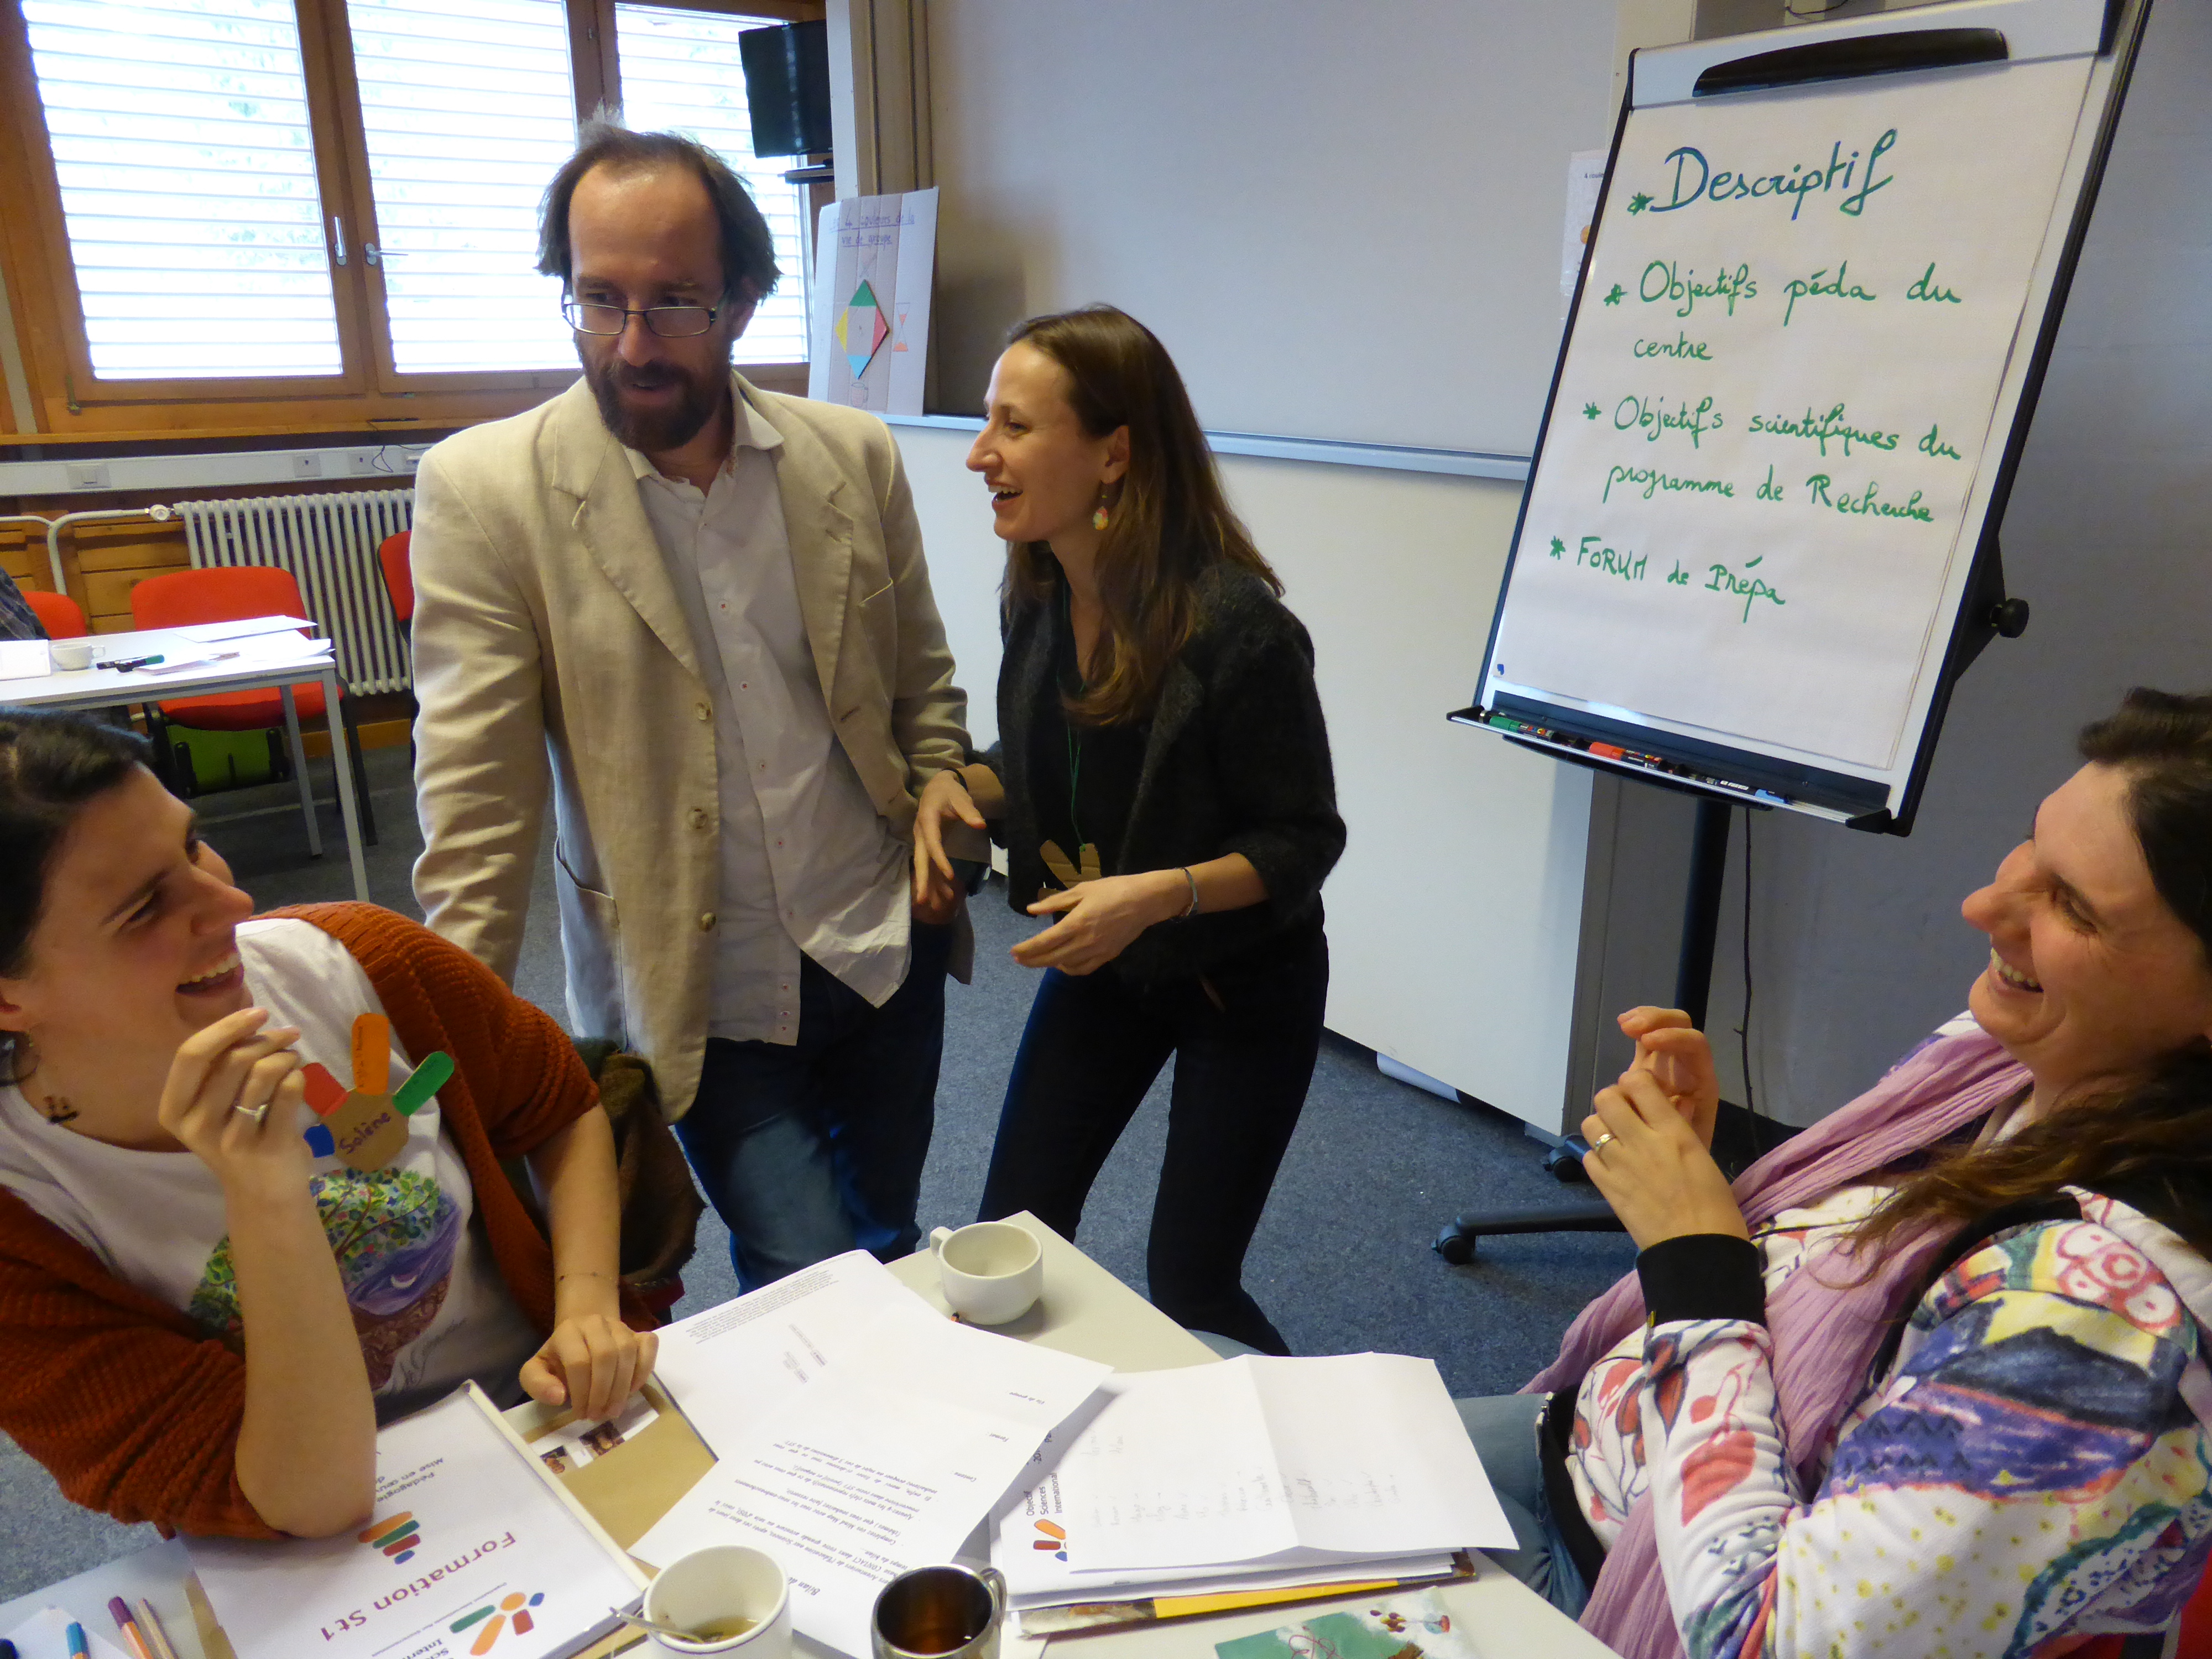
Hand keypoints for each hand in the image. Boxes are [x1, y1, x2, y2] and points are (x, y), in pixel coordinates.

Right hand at [158, 1007, 309, 1199]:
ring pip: (263, 1073)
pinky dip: (298, 1076)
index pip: (191, 1055)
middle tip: (287, 1035)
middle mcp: (196, 1126)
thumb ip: (221, 1068)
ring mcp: (232, 1139)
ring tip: (292, 1059)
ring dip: (285, 1056)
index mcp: (174, 1110)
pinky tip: (297, 1080)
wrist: (263, 1195)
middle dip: (266, 1039)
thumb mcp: (216, 1106)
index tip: (258, 1012)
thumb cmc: (239, 1138)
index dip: (226, 1027)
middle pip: (233, 1060)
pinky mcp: (268, 1146)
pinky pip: (288, 1092)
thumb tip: (249, 1021)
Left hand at [520, 1308, 658, 1422]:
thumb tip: (559, 1397)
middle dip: (603, 1391)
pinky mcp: (638, 1333)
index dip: (581, 1392)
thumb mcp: (537, 1371)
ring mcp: (620, 1326)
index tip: (580, 1413)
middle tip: (599, 1414)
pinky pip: (649, 1346)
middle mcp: (595, 1323)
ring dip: (622, 1387)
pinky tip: (632, 1390)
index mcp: (568, 1331)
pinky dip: (644, 1370)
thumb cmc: (560, 1360)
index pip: (578, 1361)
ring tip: (613, 1409)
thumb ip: (537, 1384)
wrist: (582, 1336)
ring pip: (628, 1352)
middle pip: (606, 1355)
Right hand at [914, 769, 985, 906]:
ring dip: (928, 884)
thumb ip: (969, 811)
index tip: (950, 875)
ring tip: (932, 905)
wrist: (936, 786)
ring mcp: (923, 840)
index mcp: (927, 820)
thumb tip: (980, 825)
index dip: (940, 860)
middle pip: (921, 859)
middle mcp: (921, 833)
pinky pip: (930, 864)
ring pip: (924, 865)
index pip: (933, 843)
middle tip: (922, 900)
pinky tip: (941, 894)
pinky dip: (934, 879)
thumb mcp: (960, 797)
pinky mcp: (928, 845)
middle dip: (922, 879)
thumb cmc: (949, 791)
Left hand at [1012, 871, 1181, 974]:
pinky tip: (1063, 963)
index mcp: (1076, 923)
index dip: (1027, 949)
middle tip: (1018, 959)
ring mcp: (1097, 951)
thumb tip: (1032, 910)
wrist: (1146, 900)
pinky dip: (1069, 969)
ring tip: (1038, 959)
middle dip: (1032, 960)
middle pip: (1051, 958)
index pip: (1044, 942)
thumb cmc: (1113, 889)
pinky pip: (1084, 969)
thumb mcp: (1082, 889)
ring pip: (1066, 966)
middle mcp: (1084, 941)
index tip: (1013, 951)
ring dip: (1049, 965)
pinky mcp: (1108, 956)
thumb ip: (1055, 901)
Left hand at [1579, 1066, 1747, 1250]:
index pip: (1639, 1082)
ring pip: (1591, 1124)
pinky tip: (1611, 1167)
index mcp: (1673, 1131)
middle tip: (1625, 1115)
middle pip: (1606, 1097)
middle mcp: (1642, 1140)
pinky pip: (1588, 1158)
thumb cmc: (1715, 1206)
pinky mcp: (1607, 1188)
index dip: (1635, 1082)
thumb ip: (1678, 1130)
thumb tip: (1668, 1108)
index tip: (1640, 1093)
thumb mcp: (1702, 1156)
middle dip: (1613, 1100)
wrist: (1698, 1251)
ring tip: (1615, 1140)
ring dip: (1601, 1127)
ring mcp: (1620, 1164)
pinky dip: (1596, 1157)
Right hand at [1616, 1007, 1720, 1149]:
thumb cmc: (1688, 1161)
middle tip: (1630, 1028)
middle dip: (1657, 1020)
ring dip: (1644, 1018)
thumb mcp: (1690, 1148)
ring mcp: (1668, 1066)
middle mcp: (1687, 1068)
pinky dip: (1635, 1026)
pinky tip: (1621, 1025)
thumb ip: (1685, 1126)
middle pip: (1681, 1025)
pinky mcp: (1649, 1068)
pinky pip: (1647, 1039)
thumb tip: (1682, 1100)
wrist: (1678, 1173)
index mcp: (1701, 1083)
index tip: (1646, 1042)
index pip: (1695, 1046)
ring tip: (1623, 1024)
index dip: (1673, 1038)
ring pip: (1663, 1026)